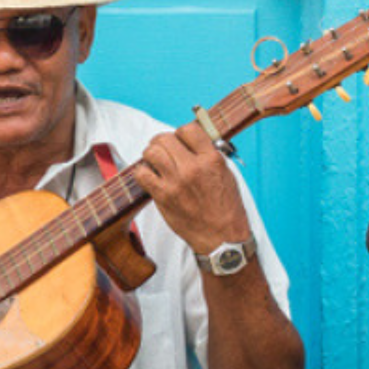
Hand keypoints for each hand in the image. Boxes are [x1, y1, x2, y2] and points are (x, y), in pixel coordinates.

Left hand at [134, 126, 251, 254]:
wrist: (221, 238)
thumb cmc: (226, 207)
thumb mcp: (226, 175)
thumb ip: (209, 155)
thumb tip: (191, 142)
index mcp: (212, 160)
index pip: (188, 129)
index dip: (182, 134)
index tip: (182, 141)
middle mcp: (193, 168)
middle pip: (165, 139)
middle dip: (163, 142)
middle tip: (165, 151)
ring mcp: (176, 182)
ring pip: (151, 152)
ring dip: (151, 155)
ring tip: (157, 163)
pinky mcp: (163, 196)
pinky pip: (142, 173)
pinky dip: (143, 172)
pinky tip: (151, 177)